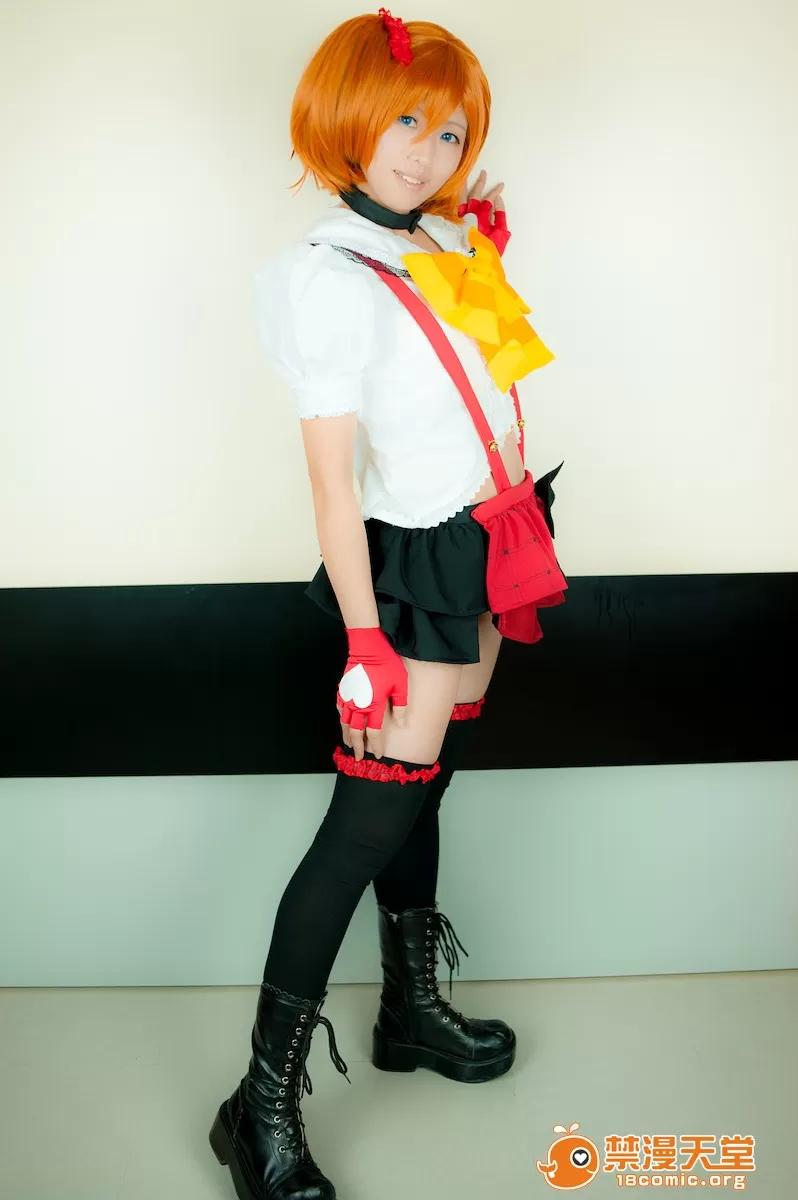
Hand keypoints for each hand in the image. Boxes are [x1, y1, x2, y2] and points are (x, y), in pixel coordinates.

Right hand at [336, 627, 407, 761]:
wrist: (367, 647)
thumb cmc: (386, 664)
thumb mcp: (400, 684)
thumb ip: (401, 705)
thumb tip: (402, 724)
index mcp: (374, 706)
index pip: (374, 732)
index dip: (376, 745)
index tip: (378, 755)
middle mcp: (359, 705)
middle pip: (356, 732)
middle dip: (358, 746)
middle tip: (358, 757)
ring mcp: (348, 698)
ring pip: (344, 723)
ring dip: (346, 735)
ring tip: (349, 745)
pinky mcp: (343, 689)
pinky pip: (339, 708)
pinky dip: (340, 717)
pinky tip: (342, 720)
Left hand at [458, 168, 510, 255]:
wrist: (471, 266)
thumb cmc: (488, 253)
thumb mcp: (500, 235)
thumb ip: (500, 217)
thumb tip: (497, 200)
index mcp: (482, 219)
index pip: (489, 201)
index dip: (495, 192)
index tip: (500, 185)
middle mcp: (469, 217)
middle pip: (475, 196)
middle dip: (480, 184)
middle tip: (483, 173)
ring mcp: (460, 220)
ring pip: (461, 200)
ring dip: (464, 188)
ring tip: (464, 177)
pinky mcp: (452, 225)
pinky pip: (453, 208)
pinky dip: (454, 200)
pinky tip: (454, 193)